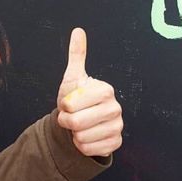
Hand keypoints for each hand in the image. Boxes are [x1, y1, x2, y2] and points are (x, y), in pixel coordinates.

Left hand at [57, 28, 122, 156]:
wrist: (83, 121)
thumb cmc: (77, 98)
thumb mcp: (74, 77)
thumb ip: (77, 54)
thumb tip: (78, 31)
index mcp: (106, 90)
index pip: (71, 105)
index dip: (64, 106)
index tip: (68, 103)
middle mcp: (116, 109)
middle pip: (76, 123)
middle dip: (66, 122)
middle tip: (70, 117)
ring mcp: (117, 127)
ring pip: (81, 138)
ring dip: (74, 135)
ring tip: (78, 127)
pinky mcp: (115, 143)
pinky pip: (88, 150)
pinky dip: (82, 146)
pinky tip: (86, 136)